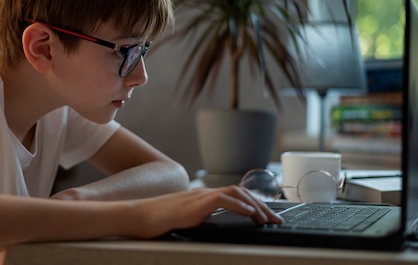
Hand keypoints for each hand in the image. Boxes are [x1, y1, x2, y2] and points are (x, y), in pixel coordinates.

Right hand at [130, 185, 281, 238]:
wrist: (141, 215)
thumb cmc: (159, 220)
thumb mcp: (186, 220)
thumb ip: (200, 219)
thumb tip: (213, 226)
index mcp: (204, 197)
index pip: (235, 195)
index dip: (254, 204)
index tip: (267, 217)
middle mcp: (205, 193)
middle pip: (241, 192)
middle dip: (262, 206)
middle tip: (276, 220)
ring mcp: (200, 196)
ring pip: (235, 193)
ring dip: (255, 205)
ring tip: (266, 219)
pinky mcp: (196, 203)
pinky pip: (221, 199)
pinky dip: (237, 205)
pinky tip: (248, 213)